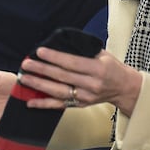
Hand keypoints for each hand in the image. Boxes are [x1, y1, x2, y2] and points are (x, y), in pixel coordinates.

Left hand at [19, 47, 142, 115]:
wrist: (124, 88)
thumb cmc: (113, 67)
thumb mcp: (103, 54)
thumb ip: (84, 51)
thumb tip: (61, 44)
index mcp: (98, 68)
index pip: (72, 63)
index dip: (55, 57)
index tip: (40, 51)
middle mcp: (91, 84)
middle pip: (63, 77)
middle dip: (42, 70)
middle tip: (26, 64)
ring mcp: (85, 97)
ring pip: (58, 92)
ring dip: (40, 85)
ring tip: (25, 78)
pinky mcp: (80, 105)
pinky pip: (59, 105)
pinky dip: (44, 104)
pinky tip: (30, 101)